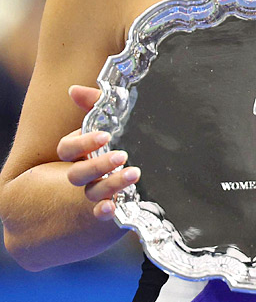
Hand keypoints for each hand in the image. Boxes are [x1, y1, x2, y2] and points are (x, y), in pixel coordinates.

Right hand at [57, 85, 139, 219]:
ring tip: (134, 173)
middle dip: (98, 165)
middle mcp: (84, 171)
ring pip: (92, 192)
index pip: (67, 149)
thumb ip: (96, 103)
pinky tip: (112, 208)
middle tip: (122, 155)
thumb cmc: (119, 136)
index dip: (82, 143)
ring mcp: (95, 189)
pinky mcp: (110, 203)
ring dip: (110, 185)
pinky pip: (100, 212)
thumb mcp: (111, 118)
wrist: (141, 165)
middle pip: (77, 174)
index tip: (106, 135)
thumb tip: (73, 89)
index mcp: (80, 151)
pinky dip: (103, 211)